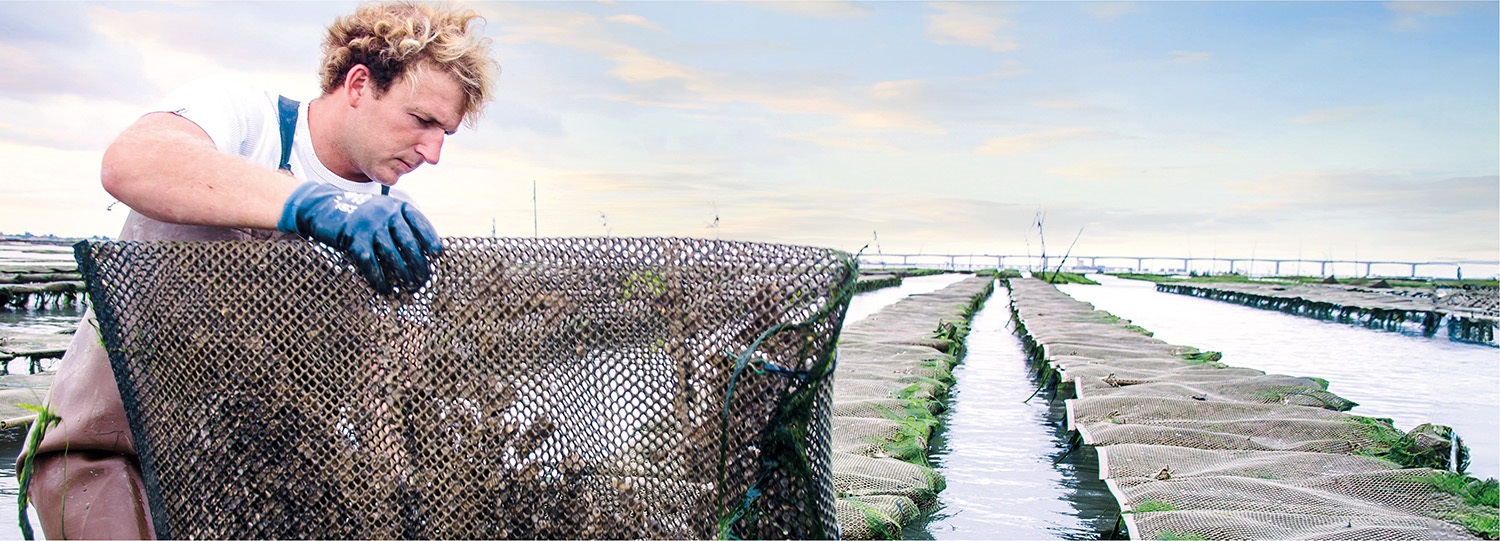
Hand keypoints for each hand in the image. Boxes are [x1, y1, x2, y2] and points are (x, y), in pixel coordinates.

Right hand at [277, 182, 441, 293]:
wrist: (322, 206)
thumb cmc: (358, 214)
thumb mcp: (382, 211)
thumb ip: (399, 225)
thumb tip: (422, 253)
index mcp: (396, 206)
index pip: (419, 223)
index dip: (430, 239)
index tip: (437, 255)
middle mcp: (385, 214)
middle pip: (409, 243)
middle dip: (419, 265)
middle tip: (424, 280)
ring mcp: (369, 226)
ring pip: (392, 255)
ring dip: (403, 275)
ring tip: (409, 288)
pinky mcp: (353, 239)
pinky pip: (371, 263)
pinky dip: (379, 279)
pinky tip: (386, 289)